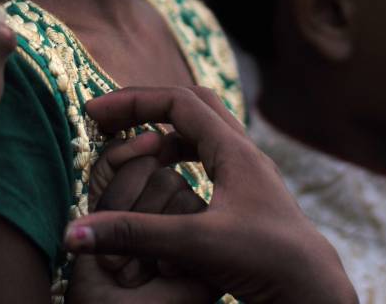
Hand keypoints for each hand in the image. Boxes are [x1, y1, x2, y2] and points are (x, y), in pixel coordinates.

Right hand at [63, 87, 356, 303]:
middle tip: (109, 121)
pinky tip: (165, 181)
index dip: (133, 101)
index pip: (177, 101)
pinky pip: (212, 159)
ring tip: (131, 149)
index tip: (95, 113)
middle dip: (147, 108)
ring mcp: (252, 174)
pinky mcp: (252, 197)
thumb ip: (134, 235)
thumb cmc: (265, 262)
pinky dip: (182, 158)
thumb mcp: (194, 245)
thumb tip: (72, 232)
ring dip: (165, 133)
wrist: (313, 291)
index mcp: (234, 150)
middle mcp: (245, 153)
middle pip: (191, 106)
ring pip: (203, 133)